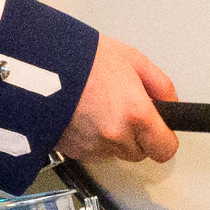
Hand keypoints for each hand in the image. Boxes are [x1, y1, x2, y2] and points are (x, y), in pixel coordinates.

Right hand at [62, 37, 186, 165]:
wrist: (39, 63)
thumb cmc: (82, 57)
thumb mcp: (132, 59)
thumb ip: (160, 85)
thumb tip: (171, 103)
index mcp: (136, 113)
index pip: (164, 149)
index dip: (164, 140)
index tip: (161, 133)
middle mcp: (116, 135)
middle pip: (139, 153)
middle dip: (137, 136)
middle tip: (124, 110)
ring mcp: (92, 146)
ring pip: (115, 153)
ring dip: (113, 138)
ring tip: (99, 108)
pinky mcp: (72, 151)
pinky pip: (92, 152)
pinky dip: (92, 139)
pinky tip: (84, 115)